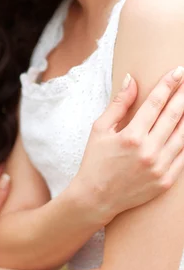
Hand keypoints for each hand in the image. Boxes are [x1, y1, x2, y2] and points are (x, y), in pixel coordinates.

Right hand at [75, 67, 183, 222]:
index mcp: (131, 136)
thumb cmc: (95, 161)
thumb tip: (131, 80)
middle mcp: (148, 151)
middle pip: (173, 116)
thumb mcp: (100, 129)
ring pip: (183, 136)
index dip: (168, 85)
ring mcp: (159, 167)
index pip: (155, 103)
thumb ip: (119, 104)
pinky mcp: (165, 181)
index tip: (178, 71)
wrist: (96, 198)